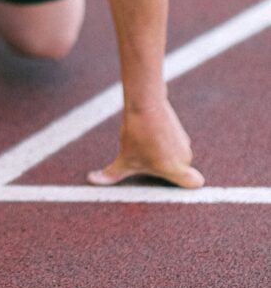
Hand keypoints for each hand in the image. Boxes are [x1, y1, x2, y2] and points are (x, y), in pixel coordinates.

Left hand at [88, 99, 203, 187]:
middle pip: (179, 171)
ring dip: (164, 155)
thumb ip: (111, 175)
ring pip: (175, 157)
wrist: (144, 102)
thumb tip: (91, 180)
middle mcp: (185, 157)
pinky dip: (164, 143)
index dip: (187, 184)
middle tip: (147, 161)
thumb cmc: (136, 134)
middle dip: (164, 169)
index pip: (196, 183)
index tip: (172, 182)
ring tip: (146, 146)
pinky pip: (173, 144)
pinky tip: (149, 136)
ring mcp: (184, 143)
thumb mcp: (123, 158)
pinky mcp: (180, 131)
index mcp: (175, 169)